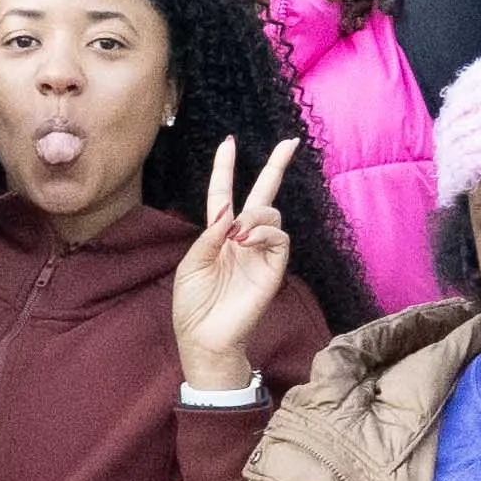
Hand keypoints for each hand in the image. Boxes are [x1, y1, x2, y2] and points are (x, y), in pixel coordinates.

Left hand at [163, 135, 303, 396]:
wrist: (205, 338)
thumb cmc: (193, 305)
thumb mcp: (191, 264)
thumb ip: (209, 236)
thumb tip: (229, 213)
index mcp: (218, 236)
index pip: (224, 195)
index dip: (225, 170)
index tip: (229, 143)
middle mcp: (243, 239)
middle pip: (262, 196)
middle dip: (275, 168)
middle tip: (290, 142)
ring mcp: (260, 253)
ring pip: (271, 213)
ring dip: (256, 215)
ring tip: (239, 235)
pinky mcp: (274, 268)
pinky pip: (280, 237)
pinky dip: (265, 232)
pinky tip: (247, 241)